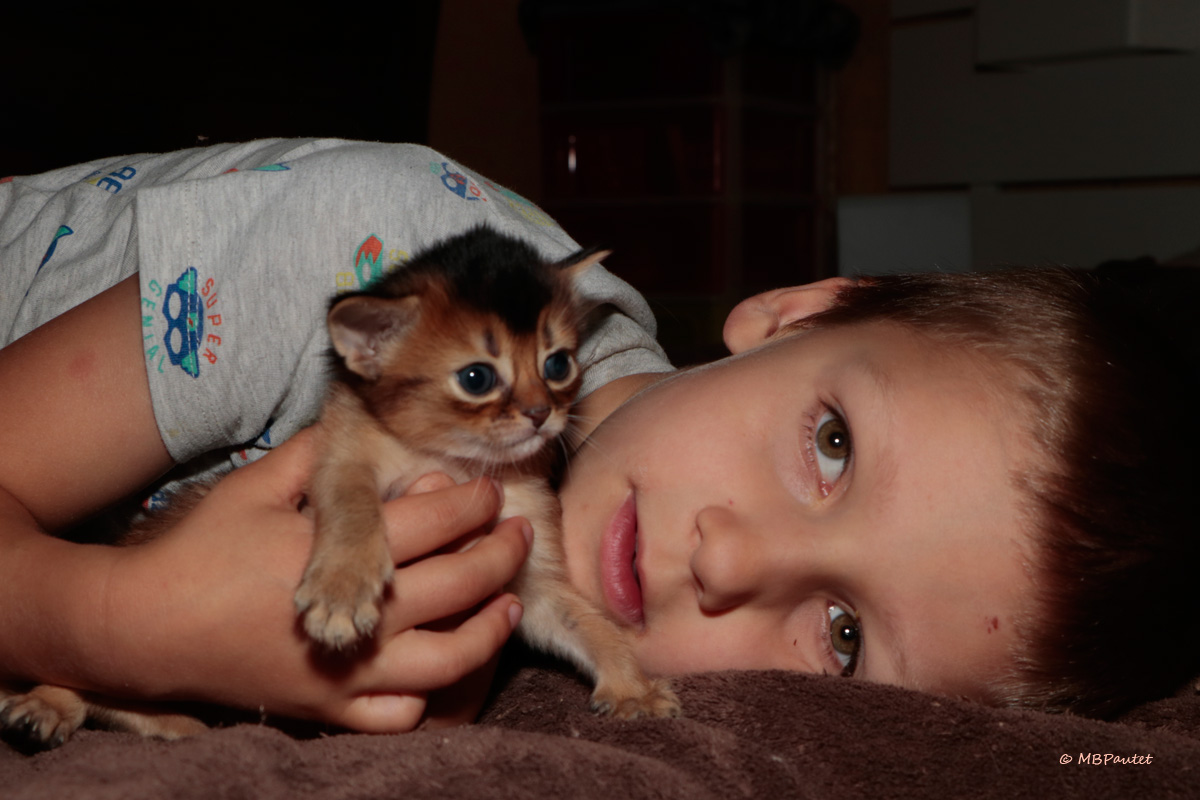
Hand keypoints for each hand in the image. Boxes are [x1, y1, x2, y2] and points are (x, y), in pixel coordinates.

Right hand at [87, 429, 529, 732]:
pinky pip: (404, 714)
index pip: (435, 520)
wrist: (146, 629)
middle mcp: (356, 613)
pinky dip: (437, 696)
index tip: (492, 490)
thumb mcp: (257, 485)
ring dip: (490, 628)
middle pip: (459, 583)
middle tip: (520, 532)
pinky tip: (452, 665)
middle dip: (501, 553)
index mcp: (339, 548)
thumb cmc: (202, 550)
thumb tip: (355, 423)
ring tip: (508, 600)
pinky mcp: (332, 708)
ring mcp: (348, 669)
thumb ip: (312, 452)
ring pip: (450, 658)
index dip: (474, 502)